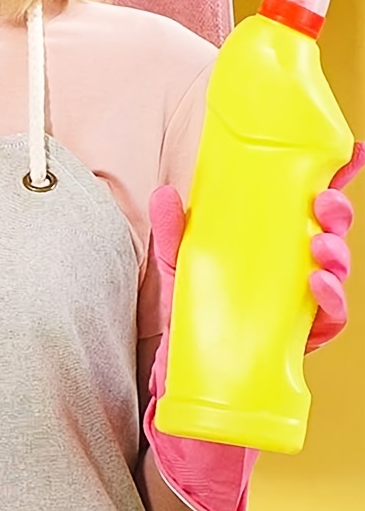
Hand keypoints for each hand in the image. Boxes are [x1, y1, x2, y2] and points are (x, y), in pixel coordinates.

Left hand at [150, 141, 357, 360]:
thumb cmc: (190, 300)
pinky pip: (329, 318)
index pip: (310, 204)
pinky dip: (330, 300)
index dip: (336, 177)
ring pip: (335, 272)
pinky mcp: (301, 333)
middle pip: (330, 232)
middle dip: (337, 214)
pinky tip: (318, 284)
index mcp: (272, 237)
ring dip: (336, 255)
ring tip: (321, 245)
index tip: (353, 153)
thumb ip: (172, 228)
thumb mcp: (176, 257)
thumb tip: (165, 194)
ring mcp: (300, 298)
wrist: (181, 357)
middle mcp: (293, 264)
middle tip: (325, 202)